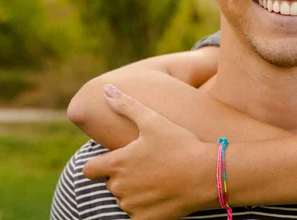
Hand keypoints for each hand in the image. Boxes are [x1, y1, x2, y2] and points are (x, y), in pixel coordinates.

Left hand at [83, 85, 218, 219]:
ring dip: (134, 191)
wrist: (207, 174)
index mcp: (117, 163)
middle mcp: (119, 187)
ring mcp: (132, 205)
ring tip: (159, 177)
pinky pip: (137, 214)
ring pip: (125, 199)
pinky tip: (163, 193)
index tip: (114, 160)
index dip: (98, 165)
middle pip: (111, 183)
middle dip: (123, 175)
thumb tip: (106, 89)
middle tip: (148, 165)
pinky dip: (146, 207)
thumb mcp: (153, 121)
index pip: (89, 170)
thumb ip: (126, 105)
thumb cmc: (180, 144)